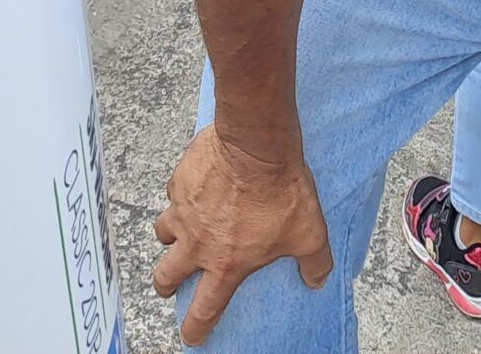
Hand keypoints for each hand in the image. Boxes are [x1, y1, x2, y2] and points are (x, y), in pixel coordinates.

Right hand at [152, 126, 333, 345]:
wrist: (255, 146)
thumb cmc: (281, 191)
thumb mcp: (310, 234)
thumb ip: (314, 263)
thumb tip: (317, 280)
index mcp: (226, 264)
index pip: (205, 308)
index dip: (195, 327)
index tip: (191, 336)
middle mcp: (198, 243)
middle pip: (166, 275)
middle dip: (165, 284)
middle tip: (169, 284)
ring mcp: (183, 212)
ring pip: (162, 232)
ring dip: (169, 237)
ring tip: (179, 232)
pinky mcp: (179, 182)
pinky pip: (173, 194)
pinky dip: (180, 196)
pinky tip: (194, 188)